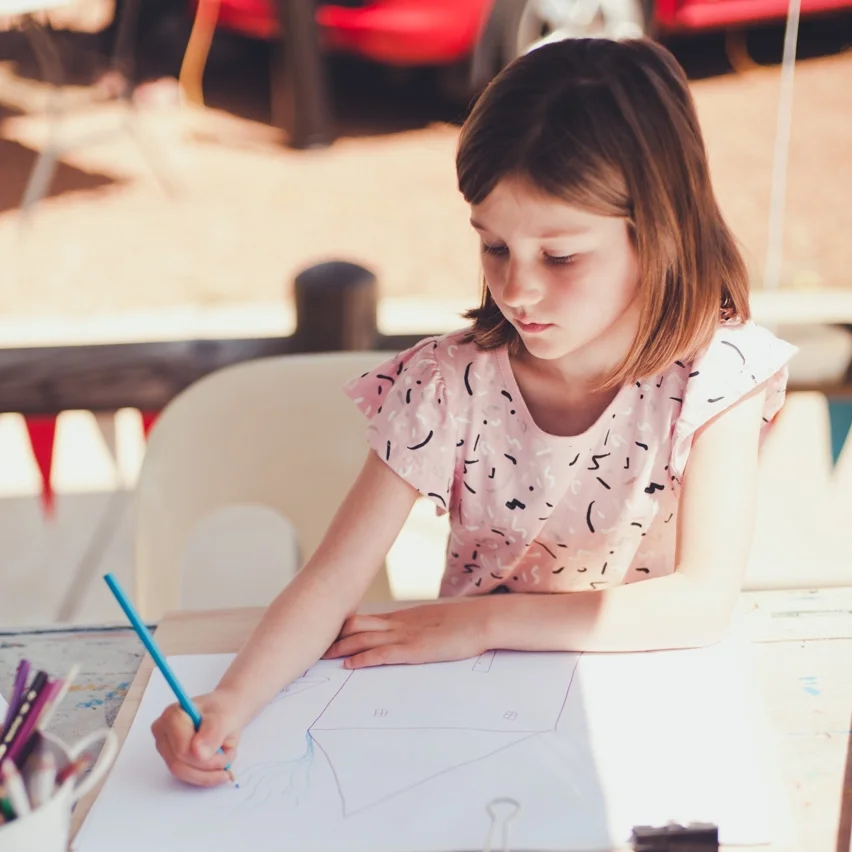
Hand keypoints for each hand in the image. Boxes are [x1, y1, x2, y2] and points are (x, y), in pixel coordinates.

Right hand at [151, 690, 242, 786]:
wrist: (226, 712)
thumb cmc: (224, 709)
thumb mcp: (226, 717)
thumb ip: (213, 733)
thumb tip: (198, 753)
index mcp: (172, 716)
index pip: (182, 749)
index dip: (205, 758)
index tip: (226, 753)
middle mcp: (163, 732)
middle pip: (179, 764)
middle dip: (208, 767)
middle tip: (228, 759)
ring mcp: (165, 748)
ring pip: (182, 773)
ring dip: (208, 773)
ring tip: (225, 760)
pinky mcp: (171, 760)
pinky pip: (186, 776)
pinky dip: (205, 776)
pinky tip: (218, 769)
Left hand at [323, 601, 489, 668]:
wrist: (480, 621)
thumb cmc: (462, 624)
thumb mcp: (433, 622)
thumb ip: (416, 627)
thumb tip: (404, 634)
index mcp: (403, 617)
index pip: (365, 619)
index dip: (343, 627)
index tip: (327, 634)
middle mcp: (399, 624)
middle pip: (357, 626)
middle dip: (335, 637)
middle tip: (315, 646)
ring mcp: (405, 636)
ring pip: (365, 638)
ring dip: (342, 648)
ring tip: (323, 657)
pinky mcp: (414, 650)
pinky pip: (382, 654)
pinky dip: (363, 659)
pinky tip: (349, 666)